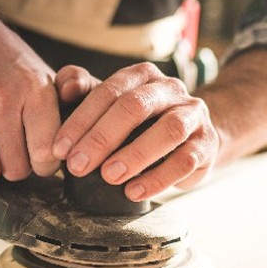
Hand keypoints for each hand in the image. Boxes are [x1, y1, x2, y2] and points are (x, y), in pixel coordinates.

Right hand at [0, 16, 60, 183]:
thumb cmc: (8, 62)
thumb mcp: (45, 75)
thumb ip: (69, 104)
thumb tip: (75, 143)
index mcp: (36, 90)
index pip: (46, 155)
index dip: (44, 167)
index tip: (38, 160)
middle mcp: (3, 98)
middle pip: (15, 169)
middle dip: (15, 168)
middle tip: (12, 152)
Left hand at [52, 63, 220, 200]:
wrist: (189, 137)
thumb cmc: (139, 123)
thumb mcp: (108, 104)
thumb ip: (82, 88)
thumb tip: (65, 88)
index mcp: (142, 75)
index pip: (109, 91)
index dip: (81, 120)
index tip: (60, 149)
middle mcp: (170, 89)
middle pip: (136, 106)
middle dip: (103, 137)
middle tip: (78, 165)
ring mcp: (193, 115)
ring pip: (169, 130)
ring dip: (135, 155)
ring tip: (109, 177)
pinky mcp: (206, 143)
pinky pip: (186, 160)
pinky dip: (158, 178)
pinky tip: (134, 192)